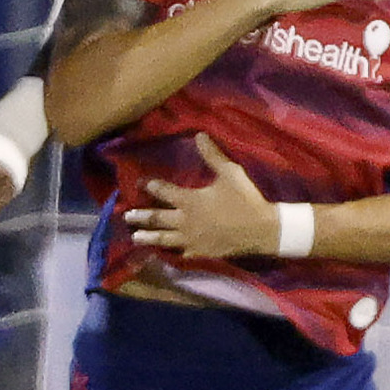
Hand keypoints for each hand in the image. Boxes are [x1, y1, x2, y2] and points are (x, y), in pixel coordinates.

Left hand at [129, 135, 281, 260]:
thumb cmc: (245, 199)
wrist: (262, 230)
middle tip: (126, 214)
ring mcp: (191, 240)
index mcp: (190, 200)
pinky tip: (163, 254)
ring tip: (135, 236)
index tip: (138, 183)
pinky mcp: (200, 252)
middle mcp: (185, 221)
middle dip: (140, 215)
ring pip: (163, 239)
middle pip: (156, 218)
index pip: (163, 191)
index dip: (149, 186)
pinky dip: (169, 252)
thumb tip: (199, 135)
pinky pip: (180, 253)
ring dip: (148, 236)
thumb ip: (212, 155)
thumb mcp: (230, 173)